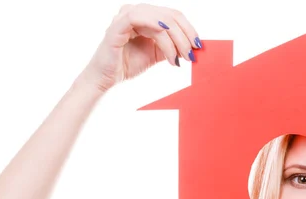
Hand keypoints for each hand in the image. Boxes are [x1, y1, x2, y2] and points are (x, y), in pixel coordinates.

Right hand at [79, 3, 201, 92]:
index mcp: (146, 16)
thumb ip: (173, 47)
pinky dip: (156, 29)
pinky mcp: (116, 26)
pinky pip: (137, 18)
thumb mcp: (158, 54)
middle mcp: (136, 12)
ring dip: (174, 38)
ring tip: (179, 57)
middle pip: (169, 15)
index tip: (199, 46)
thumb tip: (194, 47)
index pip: (173, 15)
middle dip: (185, 36)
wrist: (107, 79)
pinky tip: (167, 44)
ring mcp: (125, 17)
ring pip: (159, 19)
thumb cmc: (129, 64)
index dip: (189, 29)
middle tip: (192, 54)